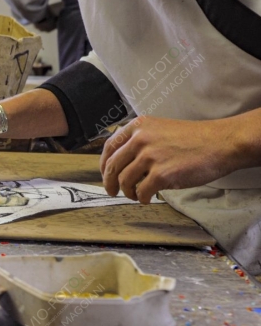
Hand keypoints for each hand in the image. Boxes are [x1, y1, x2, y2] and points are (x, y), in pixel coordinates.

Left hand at [100, 115, 244, 203]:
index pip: (109, 147)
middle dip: (109, 182)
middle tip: (112, 191)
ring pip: (124, 181)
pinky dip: (142, 198)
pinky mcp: (161, 174)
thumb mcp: (160, 129)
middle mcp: (141, 139)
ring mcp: (150, 156)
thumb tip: (121, 162)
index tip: (105, 174)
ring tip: (135, 195)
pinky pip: (141, 192)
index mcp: (138, 126)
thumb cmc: (194, 139)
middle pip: (112, 166)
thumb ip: (140, 141)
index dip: (104, 164)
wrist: (221, 143)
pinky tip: (147, 198)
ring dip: (127, 192)